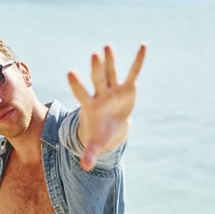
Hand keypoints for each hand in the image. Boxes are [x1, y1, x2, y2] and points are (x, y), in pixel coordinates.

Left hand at [68, 44, 145, 170]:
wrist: (110, 127)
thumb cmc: (100, 133)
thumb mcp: (95, 144)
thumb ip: (89, 153)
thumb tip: (85, 167)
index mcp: (90, 106)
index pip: (81, 93)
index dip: (76, 85)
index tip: (70, 73)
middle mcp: (100, 94)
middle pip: (97, 80)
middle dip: (96, 69)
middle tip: (94, 55)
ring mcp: (113, 90)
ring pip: (111, 72)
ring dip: (110, 60)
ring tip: (107, 46)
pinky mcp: (127, 88)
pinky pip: (133, 73)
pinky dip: (138, 61)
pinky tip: (144, 46)